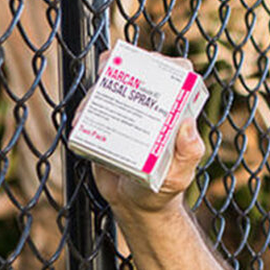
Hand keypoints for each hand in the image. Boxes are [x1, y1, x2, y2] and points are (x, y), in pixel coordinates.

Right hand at [88, 47, 205, 218]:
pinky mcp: (105, 124)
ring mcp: (127, 114)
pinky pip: (93, 106)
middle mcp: (152, 109)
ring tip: (89, 108)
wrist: (135, 204)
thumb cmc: (165, 187)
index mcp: (175, 115)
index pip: (177, 77)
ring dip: (99, 89)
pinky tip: (80, 120)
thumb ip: (188, 153)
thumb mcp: (180, 173)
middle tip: (108, 75)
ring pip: (113, 85)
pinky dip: (84, 108)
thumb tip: (188, 124)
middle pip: (140, 74)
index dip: (166, 64)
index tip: (149, 68)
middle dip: (123, 68)